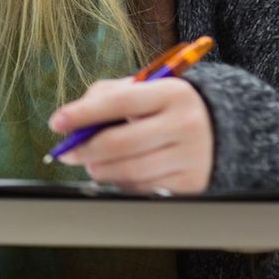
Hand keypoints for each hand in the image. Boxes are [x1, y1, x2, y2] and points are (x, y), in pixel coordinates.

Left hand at [49, 78, 213, 192]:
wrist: (222, 129)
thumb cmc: (167, 107)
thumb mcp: (145, 89)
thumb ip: (106, 96)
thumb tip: (72, 120)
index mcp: (171, 93)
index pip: (118, 102)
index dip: (82, 114)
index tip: (56, 123)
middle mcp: (184, 124)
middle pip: (119, 143)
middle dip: (84, 150)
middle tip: (67, 153)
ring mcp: (191, 157)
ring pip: (128, 171)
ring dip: (99, 170)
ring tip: (92, 163)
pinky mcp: (192, 183)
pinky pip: (143, 189)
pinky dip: (121, 183)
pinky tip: (118, 173)